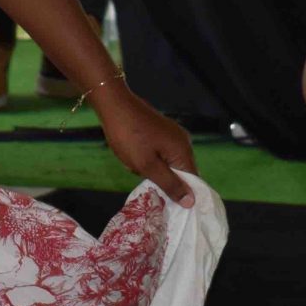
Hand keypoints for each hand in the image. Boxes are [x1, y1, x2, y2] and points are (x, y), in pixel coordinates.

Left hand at [93, 86, 194, 205]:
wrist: (113, 104)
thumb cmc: (129, 136)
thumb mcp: (147, 165)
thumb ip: (169, 184)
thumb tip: (192, 201)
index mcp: (183, 151)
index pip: (192, 181)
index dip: (180, 193)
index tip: (163, 199)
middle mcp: (182, 142)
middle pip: (178, 172)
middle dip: (159, 177)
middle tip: (140, 171)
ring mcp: (171, 134)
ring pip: (165, 163)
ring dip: (149, 167)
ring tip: (132, 160)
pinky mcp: (160, 131)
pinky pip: (158, 152)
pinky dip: (145, 157)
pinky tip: (131, 152)